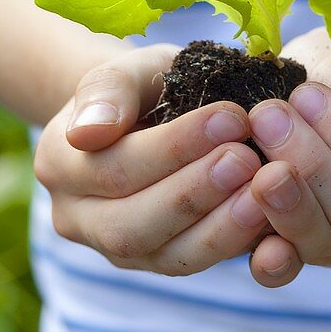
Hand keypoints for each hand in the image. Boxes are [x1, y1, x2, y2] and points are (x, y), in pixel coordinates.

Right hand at [34, 44, 270, 274]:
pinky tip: (271, 218)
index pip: (114, 167)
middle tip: (247, 160)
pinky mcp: (158, 261)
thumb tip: (88, 132)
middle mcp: (77, 218)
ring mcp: (116, 249)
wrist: (150, 111)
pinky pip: (195, 263)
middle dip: (195, 194)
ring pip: (166, 255)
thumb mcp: (125, 68)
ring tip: (264, 192)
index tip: (230, 117)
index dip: (174, 147)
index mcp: (59, 164)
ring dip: (220, 228)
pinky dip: (234, 244)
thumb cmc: (140, 84)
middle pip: (132, 224)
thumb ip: (106, 91)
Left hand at [246, 28, 330, 287]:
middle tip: (269, 116)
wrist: (307, 91)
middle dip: (314, 168)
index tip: (307, 94)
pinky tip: (259, 248)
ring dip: (288, 205)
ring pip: (329, 245)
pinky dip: (275, 262)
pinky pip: (290, 270)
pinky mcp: (302, 254)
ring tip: (255, 160)